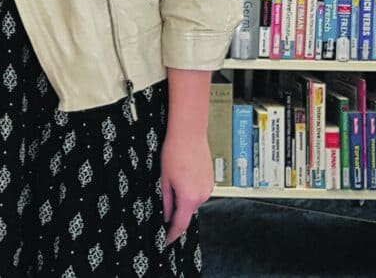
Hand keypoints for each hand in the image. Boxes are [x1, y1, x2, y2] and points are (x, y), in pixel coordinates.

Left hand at [159, 129, 213, 244]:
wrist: (189, 134)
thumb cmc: (175, 152)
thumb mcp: (164, 179)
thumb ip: (167, 201)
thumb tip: (167, 215)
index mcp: (189, 197)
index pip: (180, 224)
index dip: (173, 234)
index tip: (167, 240)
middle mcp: (202, 195)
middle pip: (187, 212)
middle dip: (176, 211)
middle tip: (165, 201)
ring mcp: (208, 188)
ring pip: (193, 202)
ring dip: (183, 198)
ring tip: (174, 180)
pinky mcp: (211, 181)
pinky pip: (198, 193)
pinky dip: (190, 191)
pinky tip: (183, 177)